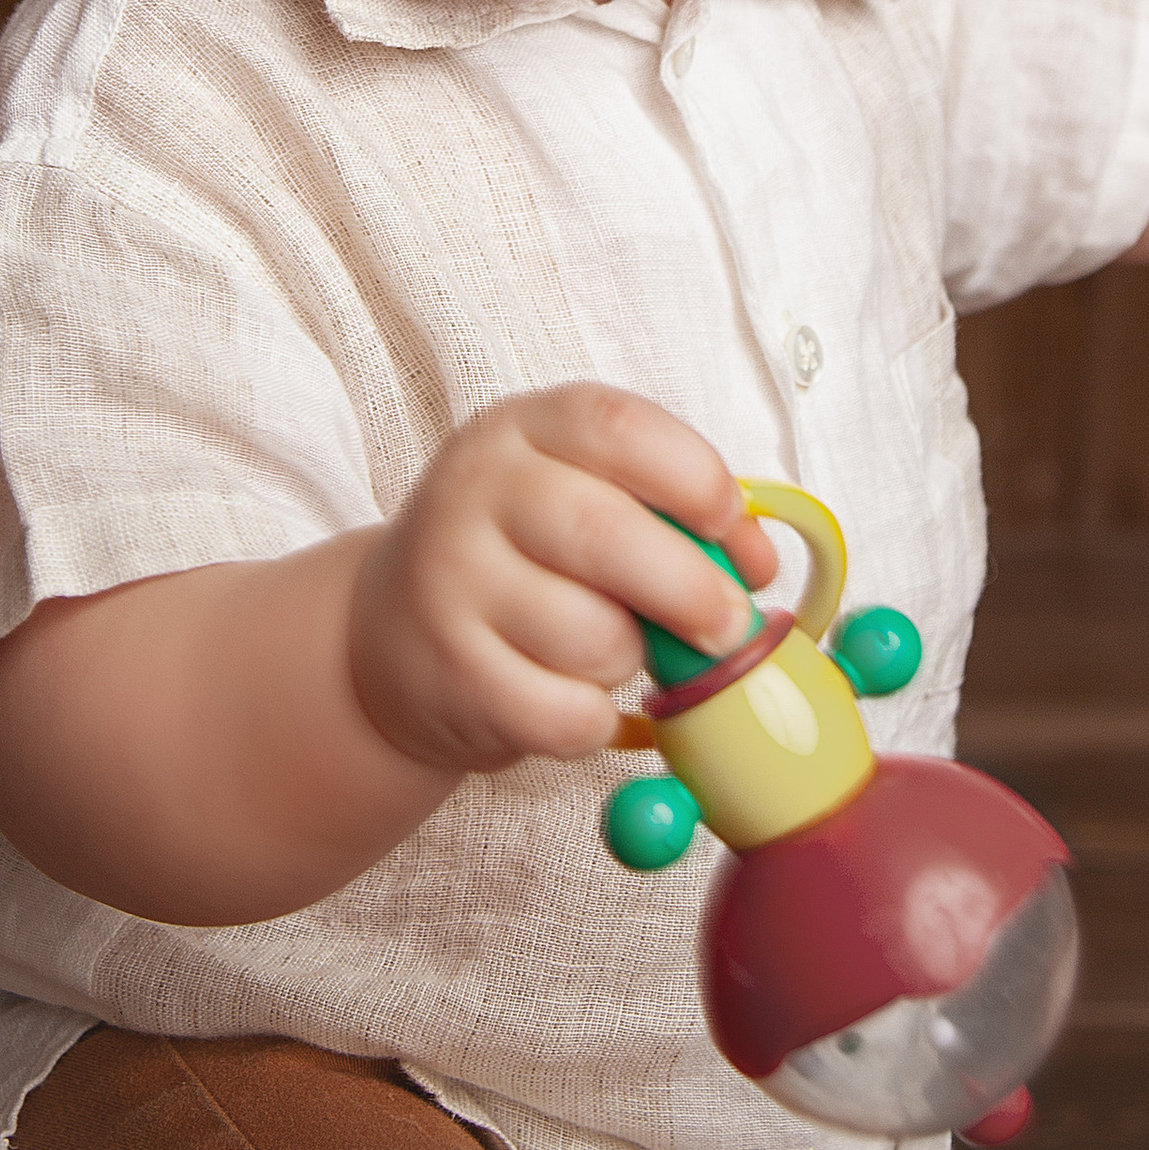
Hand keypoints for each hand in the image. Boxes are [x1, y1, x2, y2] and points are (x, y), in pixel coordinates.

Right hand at [348, 387, 776, 776]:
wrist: (391, 634)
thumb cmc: (520, 557)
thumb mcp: (580, 496)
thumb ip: (669, 510)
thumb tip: (757, 563)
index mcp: (522, 430)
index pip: (620, 429)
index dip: (697, 478)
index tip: (730, 527)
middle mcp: (476, 493)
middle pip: (607, 535)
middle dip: (691, 589)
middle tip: (728, 626)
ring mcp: (452, 584)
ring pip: (593, 636)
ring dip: (629, 658)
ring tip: (606, 649)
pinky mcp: (450, 675)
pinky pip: (563, 714)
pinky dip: (593, 720)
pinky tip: (571, 697)